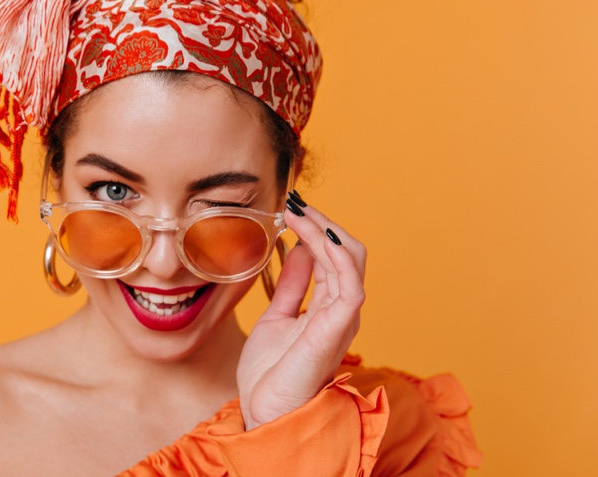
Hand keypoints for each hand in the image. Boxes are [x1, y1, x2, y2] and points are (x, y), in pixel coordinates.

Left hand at [236, 196, 366, 429]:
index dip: (315, 230)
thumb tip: (299, 249)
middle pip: (346, 251)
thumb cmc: (271, 373)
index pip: (333, 256)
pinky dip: (333, 252)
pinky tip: (311, 234)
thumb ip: (293, 285)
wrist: (263, 410)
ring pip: (350, 258)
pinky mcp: (338, 326)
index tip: (291, 208)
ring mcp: (343, 317)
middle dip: (321, 223)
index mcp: (329, 307)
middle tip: (294, 203)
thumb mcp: (277, 316)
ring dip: (324, 229)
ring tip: (297, 211)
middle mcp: (342, 309)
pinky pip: (348, 281)